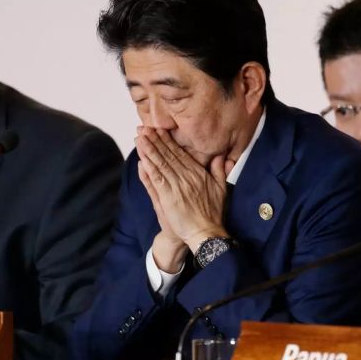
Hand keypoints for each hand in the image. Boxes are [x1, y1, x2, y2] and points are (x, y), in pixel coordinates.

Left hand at [136, 127, 228, 257]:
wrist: (205, 233)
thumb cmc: (212, 212)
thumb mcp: (221, 188)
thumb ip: (219, 170)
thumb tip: (221, 155)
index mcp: (197, 173)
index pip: (179, 153)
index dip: (167, 140)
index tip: (158, 129)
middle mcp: (186, 176)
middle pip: (168, 155)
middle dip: (155, 140)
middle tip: (143, 127)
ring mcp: (176, 186)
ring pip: (160, 164)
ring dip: (149, 150)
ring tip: (139, 137)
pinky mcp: (168, 198)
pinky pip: (156, 179)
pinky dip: (148, 168)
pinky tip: (141, 158)